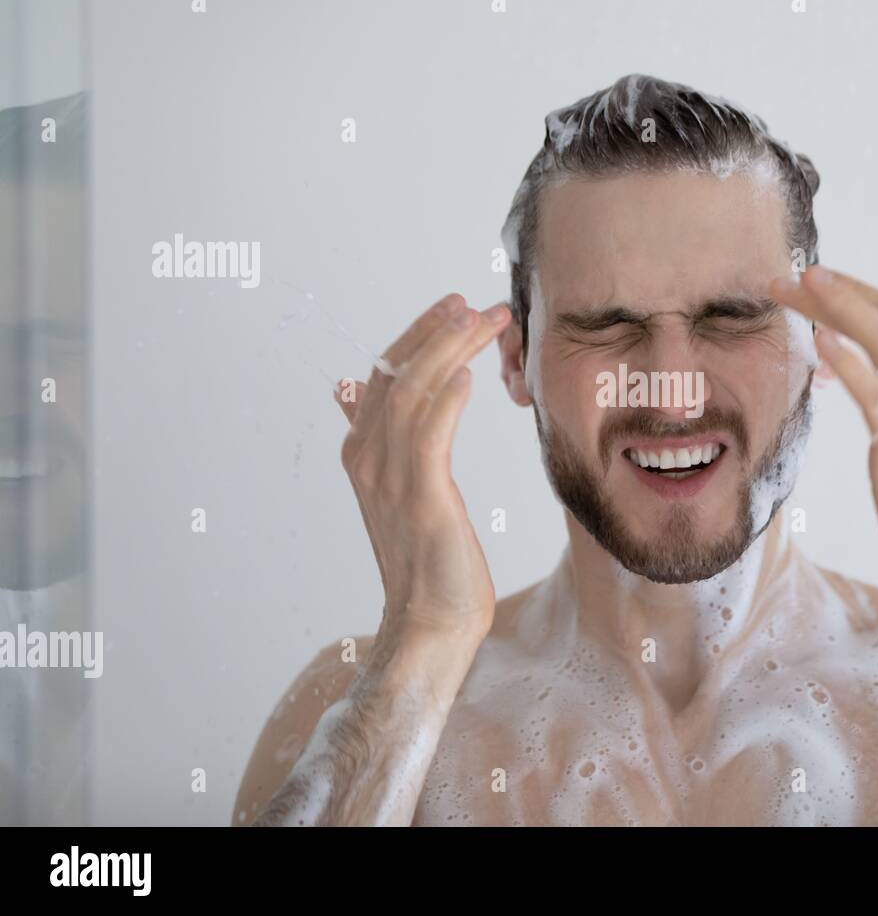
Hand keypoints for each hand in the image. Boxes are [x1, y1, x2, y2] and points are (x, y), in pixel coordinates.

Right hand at [334, 294, 510, 651]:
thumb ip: (384, 439)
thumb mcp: (403, 491)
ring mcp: (389, 478)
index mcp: (363, 453)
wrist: (429, 622)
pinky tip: (468, 376)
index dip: (417, 334)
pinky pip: (428, 435)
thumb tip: (350, 390)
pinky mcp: (420, 498)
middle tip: (473, 302)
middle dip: (434, 330)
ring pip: (410, 393)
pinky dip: (445, 400)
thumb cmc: (429, 559)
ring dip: (446, 351)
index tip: (454, 306)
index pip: (381, 374)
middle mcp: (368, 459)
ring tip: (480, 322)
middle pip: (392, 373)